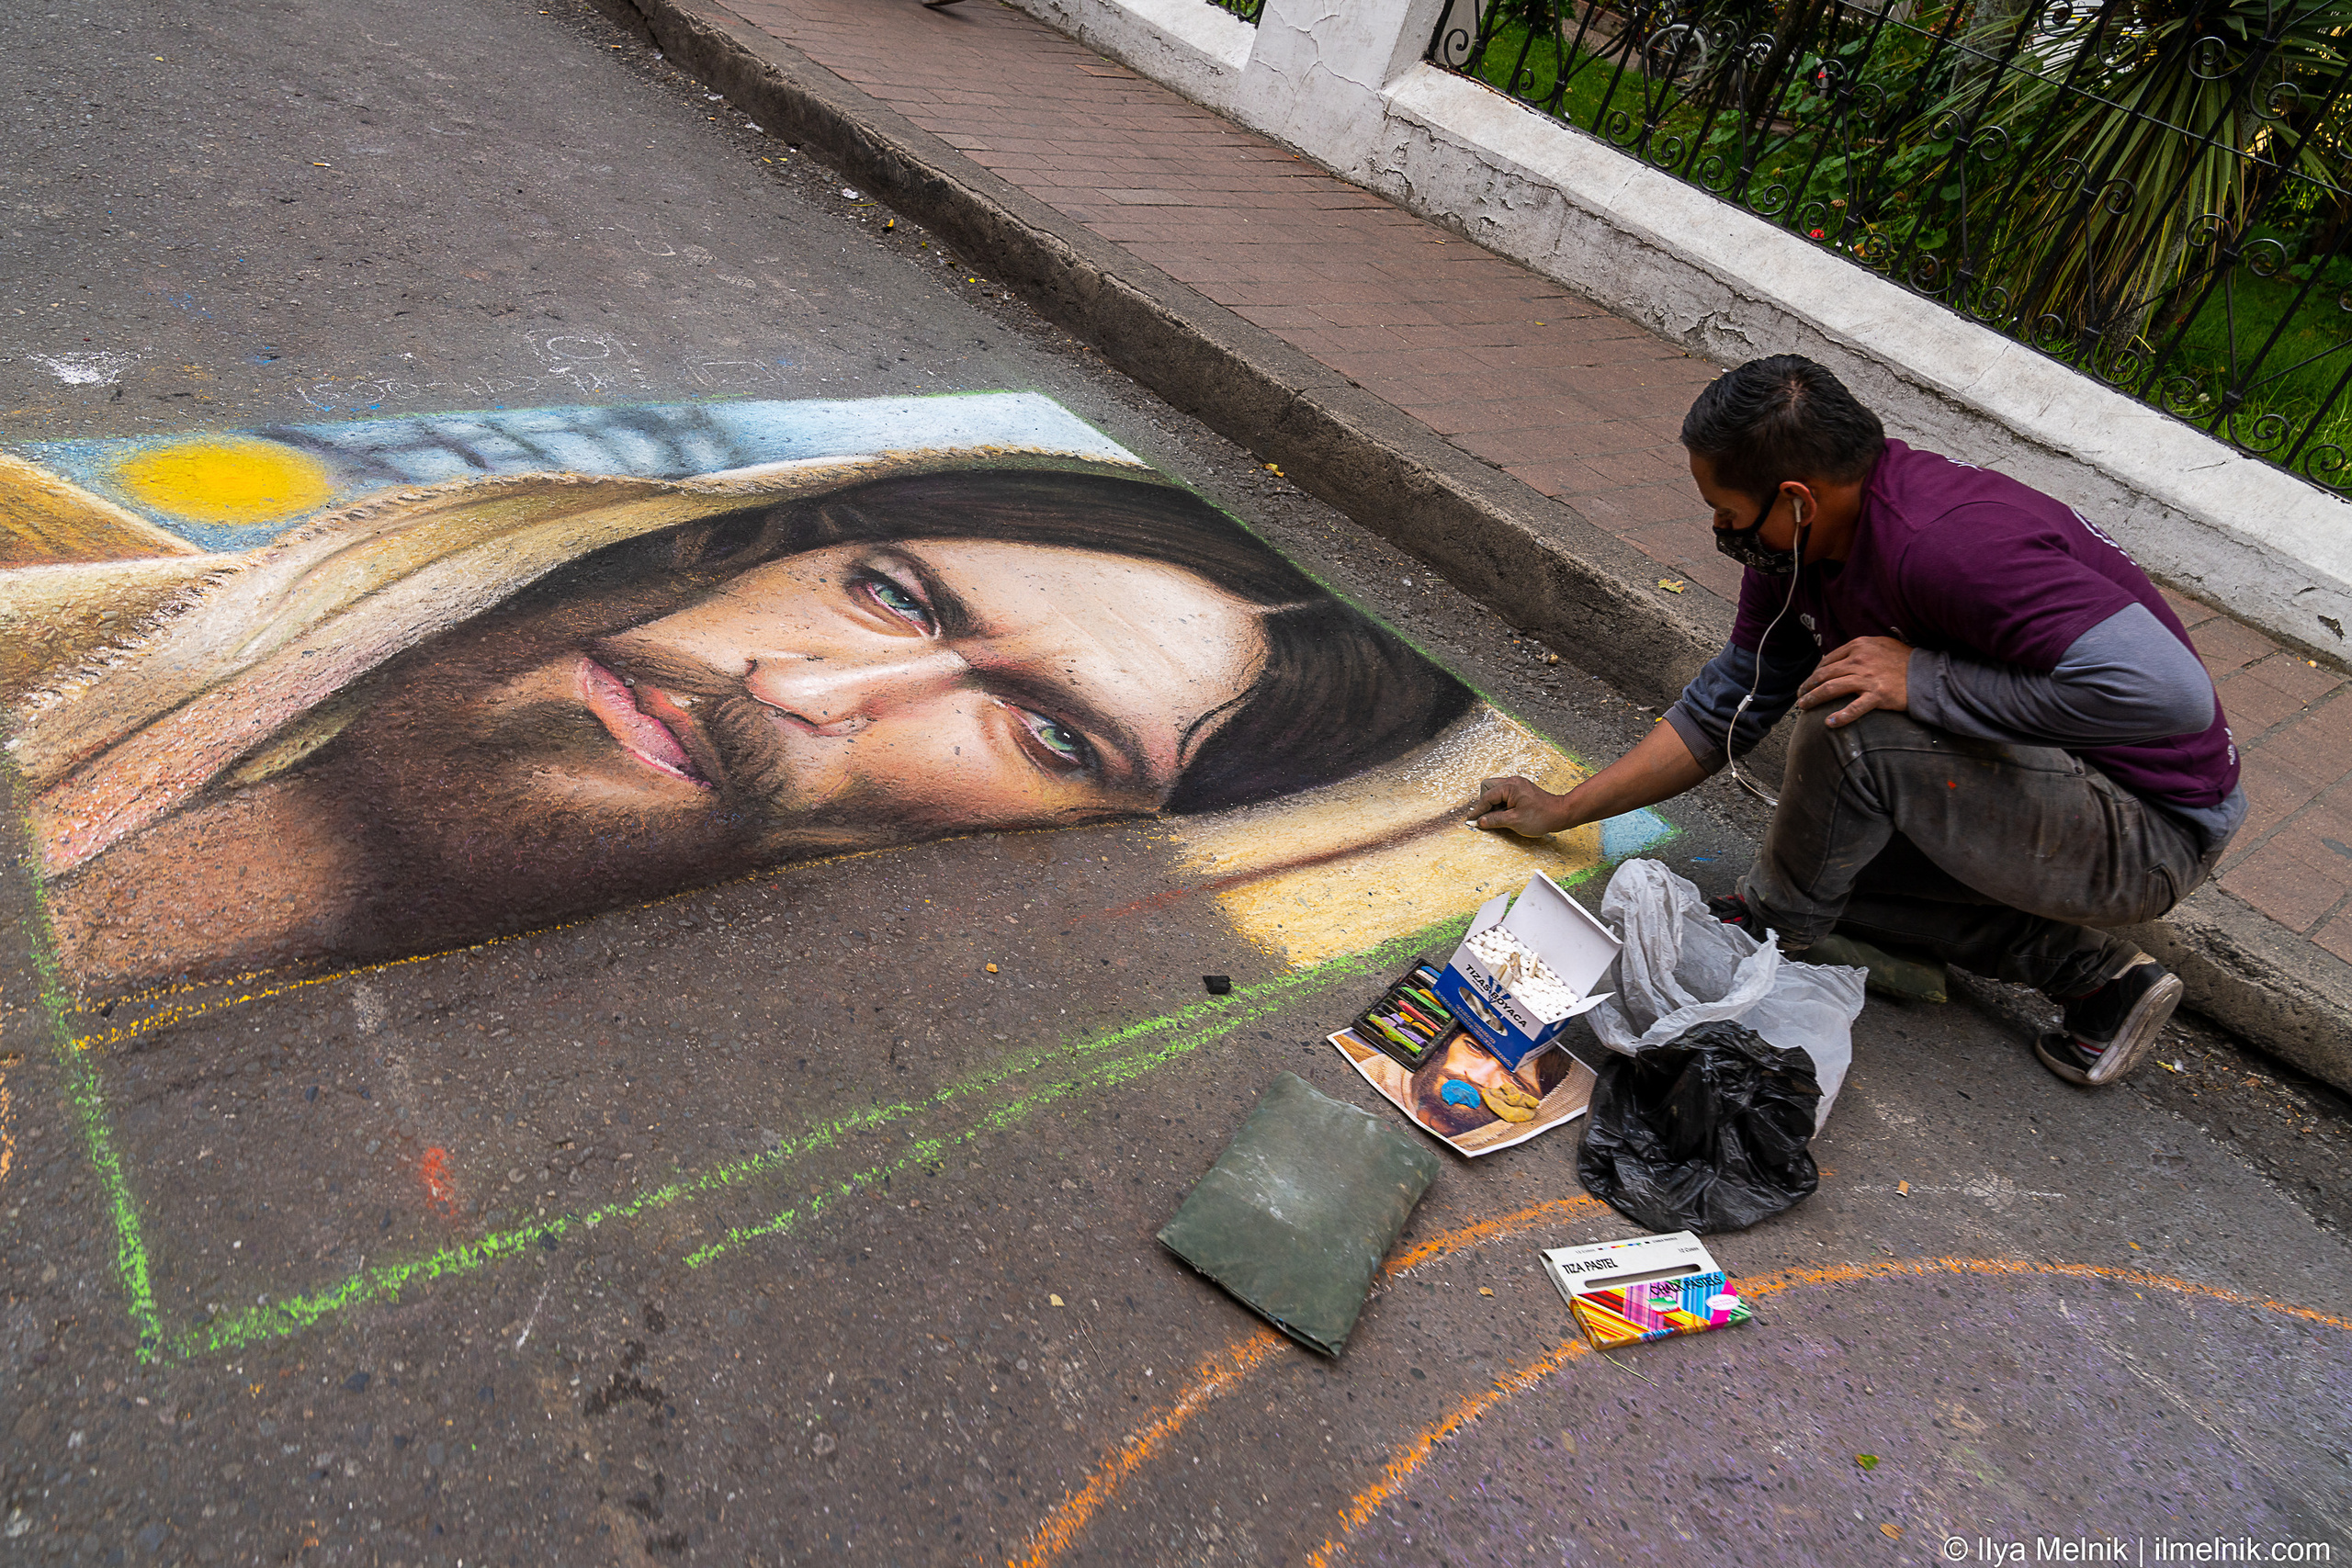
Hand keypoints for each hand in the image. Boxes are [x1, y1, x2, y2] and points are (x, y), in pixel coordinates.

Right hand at [1471, 775, 1571, 835]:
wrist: (1560, 814)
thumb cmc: (1541, 816)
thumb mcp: (1514, 821)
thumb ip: (1494, 820)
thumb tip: (1480, 821)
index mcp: (1510, 786)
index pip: (1487, 797)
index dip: (1478, 810)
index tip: (1471, 820)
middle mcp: (1512, 782)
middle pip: (1488, 788)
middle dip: (1485, 803)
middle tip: (1487, 817)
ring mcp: (1517, 785)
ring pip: (1495, 790)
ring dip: (1493, 804)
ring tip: (1499, 818)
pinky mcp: (1521, 790)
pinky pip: (1504, 794)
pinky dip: (1501, 803)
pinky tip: (1505, 814)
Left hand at [1797, 635, 1911, 727]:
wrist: (1927, 674)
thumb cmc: (1903, 660)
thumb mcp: (1880, 645)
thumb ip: (1859, 649)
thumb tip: (1837, 659)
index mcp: (1859, 646)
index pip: (1828, 660)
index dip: (1815, 672)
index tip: (1809, 682)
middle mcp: (1860, 660)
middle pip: (1824, 674)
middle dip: (1808, 686)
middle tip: (1800, 696)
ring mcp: (1868, 678)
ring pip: (1831, 689)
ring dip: (1813, 699)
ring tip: (1803, 707)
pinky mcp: (1877, 695)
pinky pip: (1854, 708)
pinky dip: (1840, 717)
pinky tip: (1829, 723)